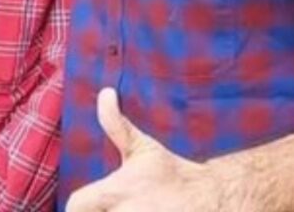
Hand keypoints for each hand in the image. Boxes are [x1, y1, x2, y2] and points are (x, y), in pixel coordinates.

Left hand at [65, 88, 224, 211]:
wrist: (217, 199)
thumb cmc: (174, 174)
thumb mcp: (144, 148)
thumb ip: (116, 124)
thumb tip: (105, 93)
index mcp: (118, 192)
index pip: (76, 204)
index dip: (79, 206)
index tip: (90, 205)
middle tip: (114, 207)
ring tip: (125, 210)